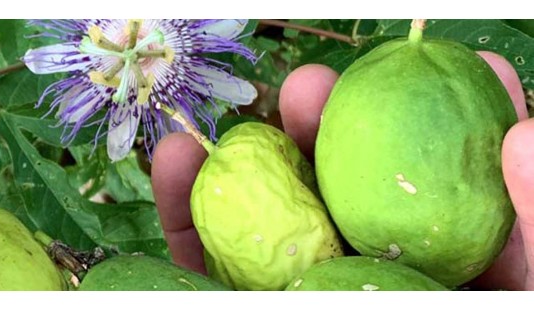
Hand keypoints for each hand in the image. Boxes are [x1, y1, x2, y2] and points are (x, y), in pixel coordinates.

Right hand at [150, 51, 531, 289]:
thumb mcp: (523, 296)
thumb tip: (525, 135)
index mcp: (440, 265)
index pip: (445, 182)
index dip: (445, 118)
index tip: (445, 65)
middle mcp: (364, 271)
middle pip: (344, 189)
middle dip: (328, 128)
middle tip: (313, 86)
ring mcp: (294, 285)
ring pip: (266, 214)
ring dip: (244, 157)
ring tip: (235, 116)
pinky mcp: (233, 305)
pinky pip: (201, 258)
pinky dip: (180, 208)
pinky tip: (174, 159)